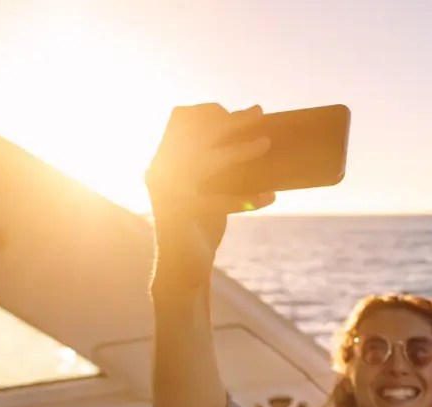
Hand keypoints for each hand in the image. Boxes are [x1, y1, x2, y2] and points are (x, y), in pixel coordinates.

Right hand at [146, 104, 274, 294]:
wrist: (182, 269)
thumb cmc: (202, 223)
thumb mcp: (209, 188)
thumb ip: (218, 163)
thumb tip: (256, 135)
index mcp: (162, 160)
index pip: (179, 120)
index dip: (207, 112)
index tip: (235, 112)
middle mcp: (160, 171)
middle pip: (196, 134)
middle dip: (230, 121)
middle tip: (258, 112)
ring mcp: (168, 193)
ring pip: (206, 162)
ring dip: (239, 151)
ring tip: (266, 144)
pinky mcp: (181, 216)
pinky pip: (219, 202)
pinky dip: (247, 198)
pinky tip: (271, 196)